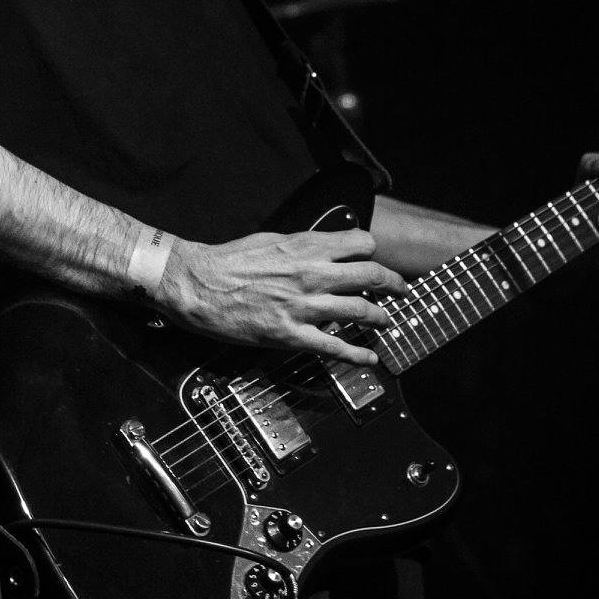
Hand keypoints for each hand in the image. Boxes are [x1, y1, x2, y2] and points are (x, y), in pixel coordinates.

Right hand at [156, 227, 409, 366]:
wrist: (197, 284)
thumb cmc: (229, 260)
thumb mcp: (272, 239)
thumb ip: (303, 245)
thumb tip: (324, 248)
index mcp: (305, 246)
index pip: (360, 243)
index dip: (372, 252)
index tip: (374, 260)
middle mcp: (311, 274)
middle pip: (371, 274)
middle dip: (393, 283)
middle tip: (401, 290)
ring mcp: (303, 306)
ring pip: (360, 310)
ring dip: (381, 317)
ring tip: (388, 321)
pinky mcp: (290, 335)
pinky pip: (335, 347)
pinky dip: (358, 355)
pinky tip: (370, 358)